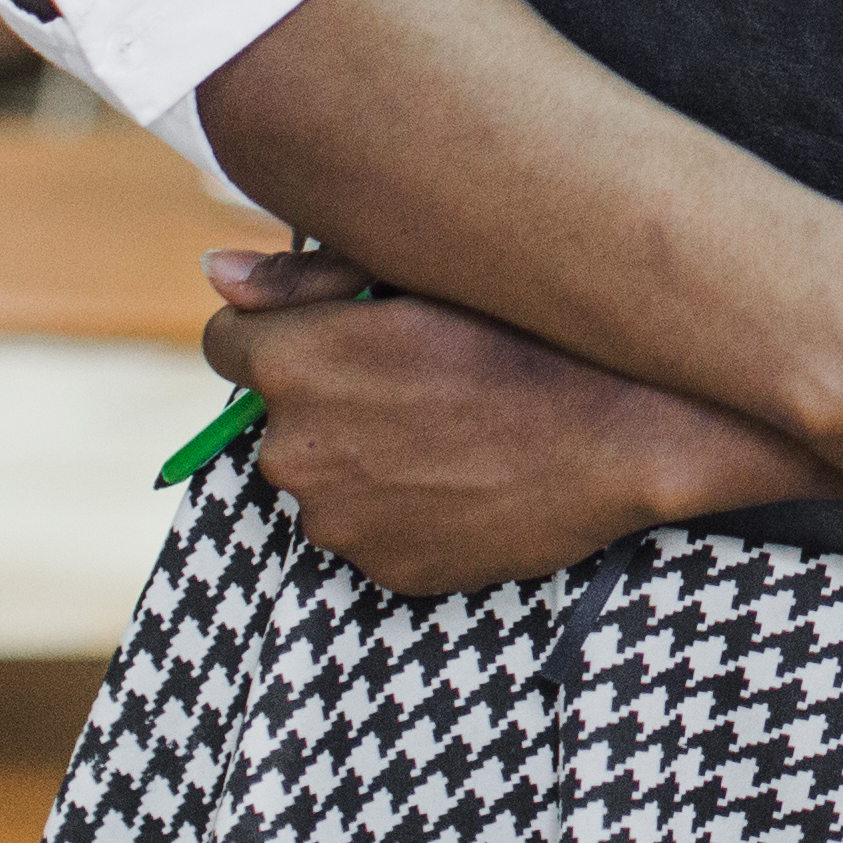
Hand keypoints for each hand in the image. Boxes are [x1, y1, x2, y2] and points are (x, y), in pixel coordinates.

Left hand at [201, 244, 790, 596]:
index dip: (278, 328)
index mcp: (295, 365)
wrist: (629, 429)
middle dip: (329, 395)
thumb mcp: (420, 277)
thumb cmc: (533, 333)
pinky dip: (405, 505)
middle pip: (281, 416)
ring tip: (455, 424)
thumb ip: (302, 279)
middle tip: (419, 373)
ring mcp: (339, 520)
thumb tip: (212, 273)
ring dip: (366, 454)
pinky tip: (470, 470)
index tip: (335, 328)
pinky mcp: (386, 568)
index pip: (226, 344)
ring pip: (327, 476)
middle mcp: (296, 450)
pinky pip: (373, 528)